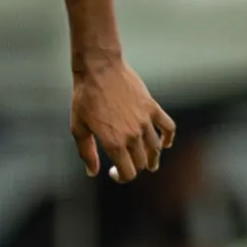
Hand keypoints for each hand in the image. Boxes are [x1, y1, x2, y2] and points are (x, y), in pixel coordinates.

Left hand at [72, 57, 176, 180]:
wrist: (99, 69)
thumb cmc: (85, 97)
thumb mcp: (78, 127)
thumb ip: (86, 152)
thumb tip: (92, 172)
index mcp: (113, 143)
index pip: (128, 172)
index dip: (122, 177)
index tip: (115, 172)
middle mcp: (132, 135)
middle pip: (142, 162)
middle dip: (135, 167)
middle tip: (127, 164)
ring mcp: (144, 121)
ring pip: (155, 149)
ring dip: (153, 158)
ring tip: (150, 162)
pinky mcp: (152, 107)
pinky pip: (168, 127)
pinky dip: (169, 138)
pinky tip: (165, 143)